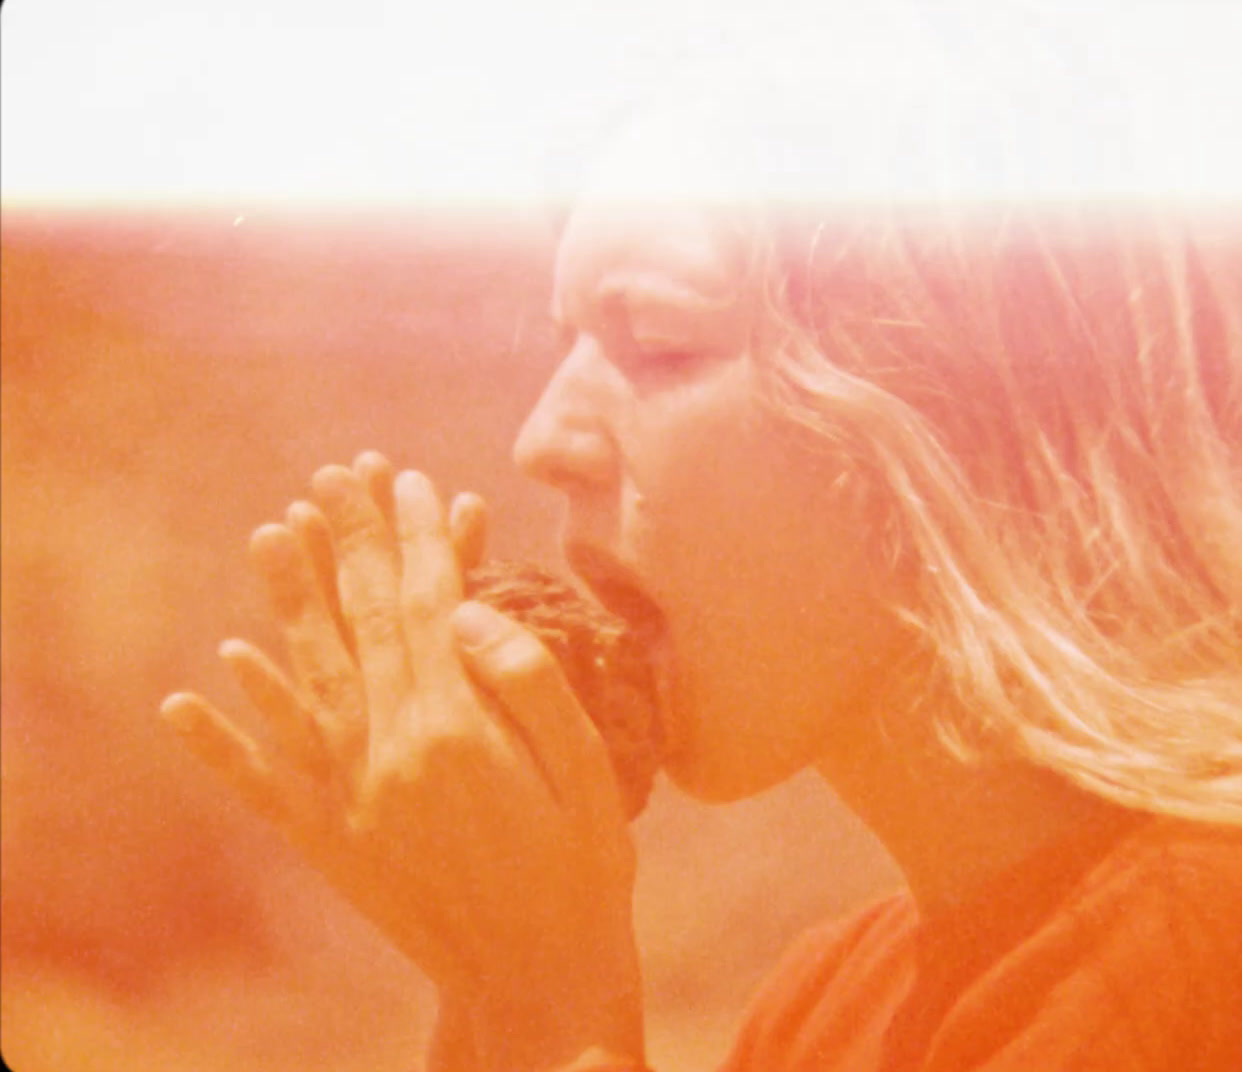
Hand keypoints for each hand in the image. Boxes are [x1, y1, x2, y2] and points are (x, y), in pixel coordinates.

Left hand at [160, 452, 644, 1070]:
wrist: (539, 980)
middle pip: (361, 625)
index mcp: (458, 732)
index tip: (411, 479)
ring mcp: (353, 799)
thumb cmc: (582, 871)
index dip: (417, 538)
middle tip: (342, 474)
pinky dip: (227, 734)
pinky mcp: (334, 841)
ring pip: (307, 680)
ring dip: (288, 603)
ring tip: (277, 531)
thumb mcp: (586, 770)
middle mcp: (389, 755)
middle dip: (353, 542)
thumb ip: (525, 683)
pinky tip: (195, 689)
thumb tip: (462, 612)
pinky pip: (267, 779)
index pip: (426, 606)